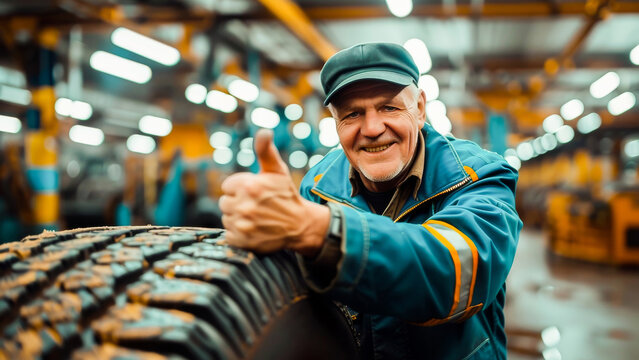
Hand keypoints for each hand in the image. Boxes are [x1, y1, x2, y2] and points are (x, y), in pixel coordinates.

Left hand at [219, 129, 329, 255]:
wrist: (301, 224)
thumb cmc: (286, 195)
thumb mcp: (277, 170)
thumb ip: (265, 150)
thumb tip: (263, 131)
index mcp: (249, 185)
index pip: (226, 186)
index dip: (239, 189)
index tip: (254, 193)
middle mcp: (244, 205)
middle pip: (224, 203)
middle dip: (237, 203)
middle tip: (256, 206)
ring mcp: (243, 225)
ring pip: (226, 218)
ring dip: (238, 218)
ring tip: (256, 218)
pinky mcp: (242, 241)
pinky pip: (229, 235)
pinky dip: (238, 234)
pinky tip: (253, 230)